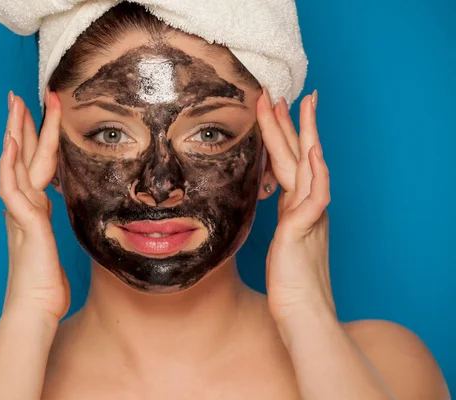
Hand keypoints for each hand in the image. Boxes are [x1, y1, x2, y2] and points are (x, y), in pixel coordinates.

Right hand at [0, 89, 69, 323]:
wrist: (36, 307)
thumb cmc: (46, 281)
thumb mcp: (51, 242)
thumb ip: (47, 220)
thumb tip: (51, 206)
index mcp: (35, 207)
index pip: (35, 163)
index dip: (37, 136)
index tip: (42, 112)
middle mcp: (25, 205)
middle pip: (23, 156)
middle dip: (21, 123)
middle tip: (18, 95)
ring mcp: (22, 212)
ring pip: (17, 164)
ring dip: (16, 133)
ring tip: (15, 105)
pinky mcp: (25, 223)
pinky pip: (13, 188)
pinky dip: (10, 165)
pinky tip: (10, 144)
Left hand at [257, 88, 334, 323]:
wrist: (302, 313)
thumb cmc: (290, 283)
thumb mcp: (283, 242)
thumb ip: (283, 221)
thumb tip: (272, 209)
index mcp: (297, 208)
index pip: (288, 163)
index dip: (281, 136)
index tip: (274, 110)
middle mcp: (307, 207)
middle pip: (299, 156)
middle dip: (291, 122)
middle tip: (284, 92)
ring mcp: (309, 217)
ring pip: (307, 167)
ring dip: (303, 134)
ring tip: (298, 104)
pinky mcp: (305, 231)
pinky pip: (314, 196)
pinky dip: (315, 173)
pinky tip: (312, 151)